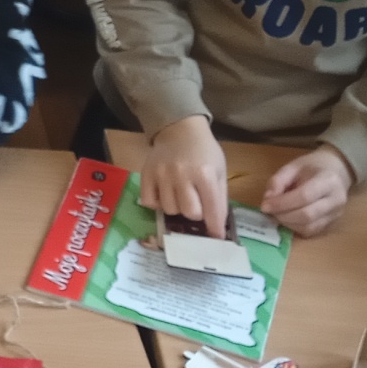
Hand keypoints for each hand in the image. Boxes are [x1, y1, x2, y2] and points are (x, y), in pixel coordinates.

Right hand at [143, 115, 229, 235]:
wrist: (180, 129)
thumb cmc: (204, 152)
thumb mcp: (219, 170)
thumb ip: (219, 197)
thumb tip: (217, 227)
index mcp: (206, 174)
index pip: (212, 210)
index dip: (215, 227)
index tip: (216, 237)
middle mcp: (183, 175)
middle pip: (190, 213)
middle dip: (196, 214)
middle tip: (197, 206)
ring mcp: (162, 174)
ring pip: (170, 210)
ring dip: (177, 208)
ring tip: (181, 198)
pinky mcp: (147, 174)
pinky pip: (150, 202)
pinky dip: (158, 204)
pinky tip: (165, 196)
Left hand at [263, 145, 353, 235]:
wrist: (337, 172)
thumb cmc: (312, 167)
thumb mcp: (293, 166)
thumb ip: (278, 181)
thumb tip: (267, 199)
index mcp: (328, 180)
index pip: (304, 196)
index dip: (282, 204)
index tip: (264, 206)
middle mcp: (336, 200)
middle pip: (307, 215)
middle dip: (283, 216)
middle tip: (269, 211)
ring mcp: (336, 214)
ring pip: (309, 227)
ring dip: (287, 223)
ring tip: (276, 214)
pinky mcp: (332, 223)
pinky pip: (311, 231)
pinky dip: (295, 228)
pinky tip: (287, 218)